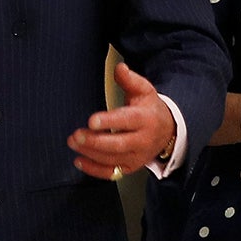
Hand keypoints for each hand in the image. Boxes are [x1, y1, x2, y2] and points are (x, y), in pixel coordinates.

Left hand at [69, 62, 176, 178]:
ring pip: (112, 159)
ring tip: (73, 143)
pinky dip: (94, 170)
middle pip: (118, 144)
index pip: (127, 121)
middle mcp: (142, 141)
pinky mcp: (130, 168)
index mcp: (145, 119)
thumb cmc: (150, 109)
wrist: (167, 132)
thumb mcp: (144, 90)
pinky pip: (111, 173)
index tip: (92, 120)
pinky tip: (79, 160)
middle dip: (95, 141)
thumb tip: (119, 67)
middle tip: (76, 135)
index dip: (109, 122)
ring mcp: (137, 157)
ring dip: (90, 153)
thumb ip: (130, 79)